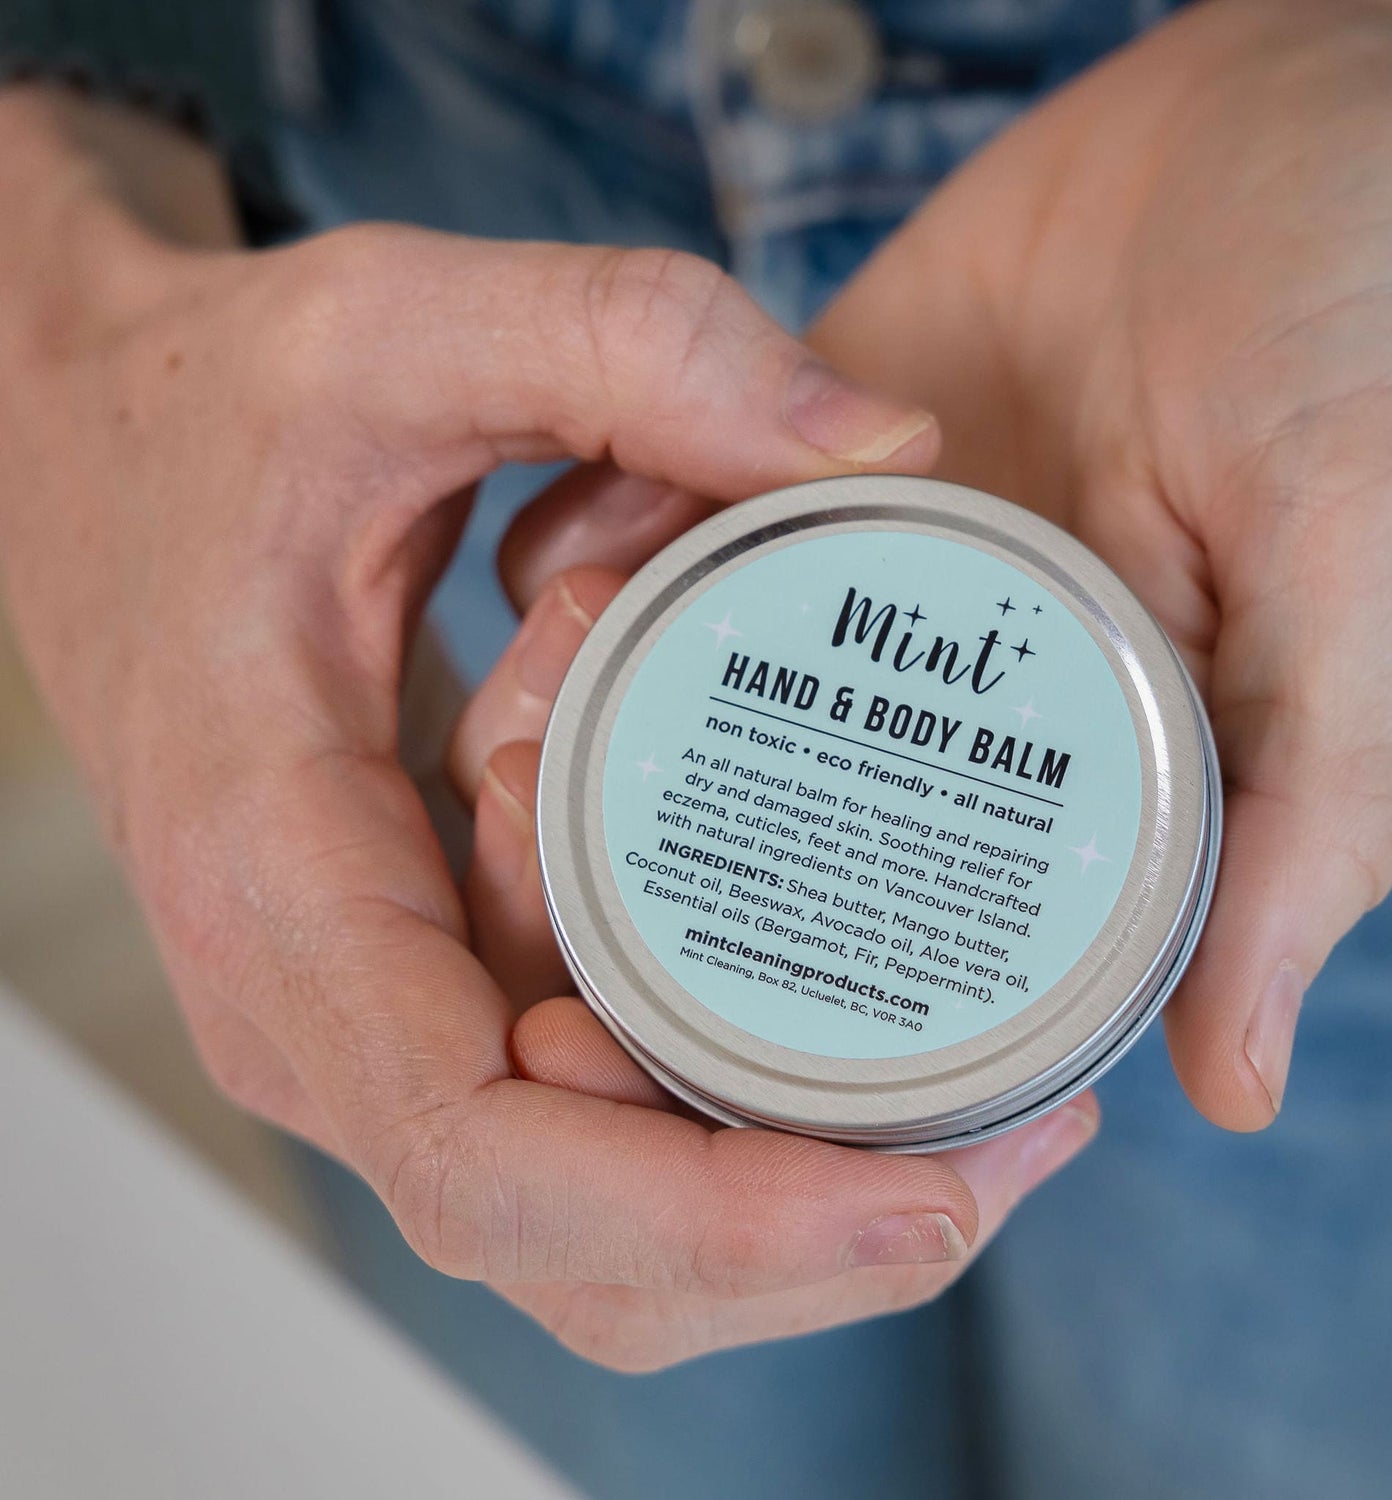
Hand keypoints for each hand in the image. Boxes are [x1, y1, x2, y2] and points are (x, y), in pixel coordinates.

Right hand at [0, 87, 1101, 1371]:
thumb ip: (630, 344)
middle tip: (1024, 1129)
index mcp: (284, 882)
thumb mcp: (397, 331)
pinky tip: (842, 991)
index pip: (488, 1155)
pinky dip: (725, 1097)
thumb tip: (886, 446)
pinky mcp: (425, 986)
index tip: (923, 1191)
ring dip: (786, 1161)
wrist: (84, 449)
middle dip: (809, 1231)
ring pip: (601, 1210)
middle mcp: (320, 1006)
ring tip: (960, 1036)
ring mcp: (373, 1016)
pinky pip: (591, 1115)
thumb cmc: (212, 414)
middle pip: (582, 1245)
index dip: (712, 1220)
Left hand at [496, 0, 1391, 1129]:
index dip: (777, 1017)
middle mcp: (974, 698)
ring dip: (606, 691)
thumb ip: (1316, 807)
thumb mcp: (1379, 569)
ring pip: (713, 677)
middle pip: (786, 822)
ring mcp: (889, 574)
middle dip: (641, 848)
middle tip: (531, 817)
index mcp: (1096, 777)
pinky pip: (694, 512)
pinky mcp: (826, 450)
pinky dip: (626, 533)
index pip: (926, 952)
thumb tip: (1232, 1089)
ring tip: (540, 687)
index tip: (628, 1028)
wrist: (1313, 102)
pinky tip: (574, 551)